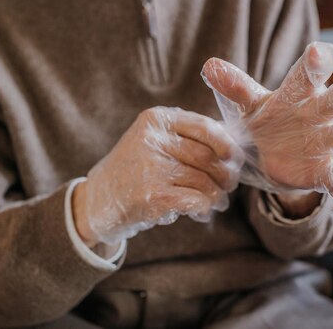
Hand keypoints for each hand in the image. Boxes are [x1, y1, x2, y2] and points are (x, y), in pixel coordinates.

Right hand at [72, 107, 244, 245]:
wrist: (96, 201)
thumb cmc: (135, 170)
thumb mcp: (153, 140)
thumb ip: (187, 137)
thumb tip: (234, 143)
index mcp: (156, 120)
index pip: (205, 127)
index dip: (227, 144)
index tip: (235, 158)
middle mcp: (152, 139)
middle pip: (208, 157)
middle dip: (226, 174)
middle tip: (230, 185)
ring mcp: (150, 168)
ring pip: (204, 181)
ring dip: (217, 195)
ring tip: (218, 201)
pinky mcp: (152, 196)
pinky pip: (195, 201)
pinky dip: (204, 208)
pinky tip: (202, 213)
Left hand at [202, 42, 332, 203]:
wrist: (274, 158)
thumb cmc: (267, 121)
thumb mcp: (250, 105)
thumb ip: (235, 88)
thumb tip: (209, 66)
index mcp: (299, 92)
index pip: (310, 73)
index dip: (317, 62)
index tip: (318, 53)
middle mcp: (319, 113)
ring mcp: (326, 141)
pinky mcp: (325, 171)